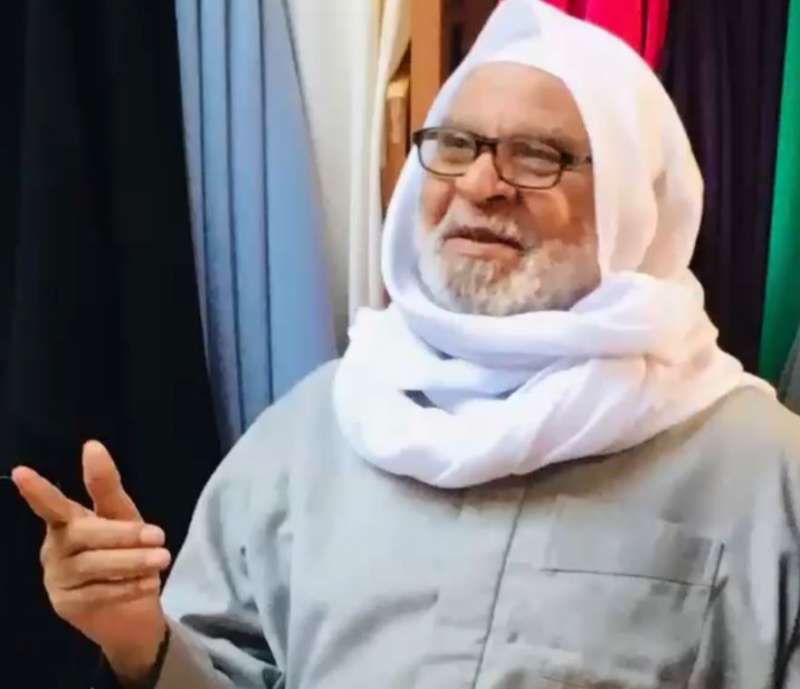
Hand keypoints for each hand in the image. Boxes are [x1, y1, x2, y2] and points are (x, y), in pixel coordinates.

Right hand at [12, 441, 169, 681]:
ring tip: (162, 559)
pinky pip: (96, 593)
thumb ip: (107, 486)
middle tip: (159, 535)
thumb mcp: (121, 516)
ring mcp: (57, 577)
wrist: (129, 607)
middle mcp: (55, 547)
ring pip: (92, 566)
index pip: (52, 505)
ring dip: (131, 562)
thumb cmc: (123, 550)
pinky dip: (126, 586)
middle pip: (83, 535)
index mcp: (66, 521)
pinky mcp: (66, 604)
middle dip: (123, 534)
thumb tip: (92, 445)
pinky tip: (150, 583)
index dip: (37, 491)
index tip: (21, 472)